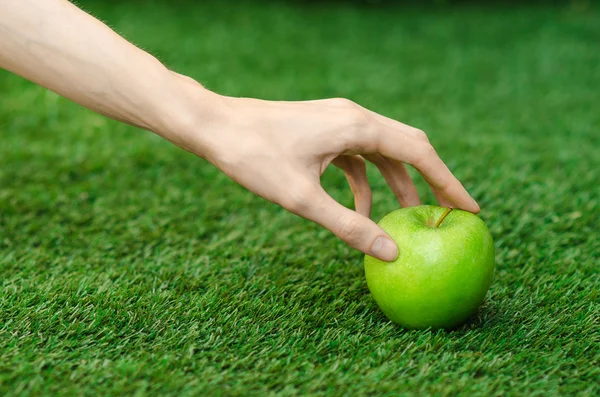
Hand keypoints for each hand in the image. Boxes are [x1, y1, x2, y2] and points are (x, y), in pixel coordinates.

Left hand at [175, 88, 479, 260]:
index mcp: (357, 125)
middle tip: (448, 212)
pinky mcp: (323, 131)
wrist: (214, 127)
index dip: (448, 181)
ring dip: (395, 184)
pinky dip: (364, 182)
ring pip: (381, 153)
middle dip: (429, 181)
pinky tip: (359, 210)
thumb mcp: (303, 198)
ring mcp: (338, 121)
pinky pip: (356, 156)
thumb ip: (349, 226)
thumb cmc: (254, 157)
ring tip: (406, 218)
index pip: (419, 152)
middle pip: (407, 148)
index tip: (470, 208)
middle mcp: (353, 117)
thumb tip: (390, 251)